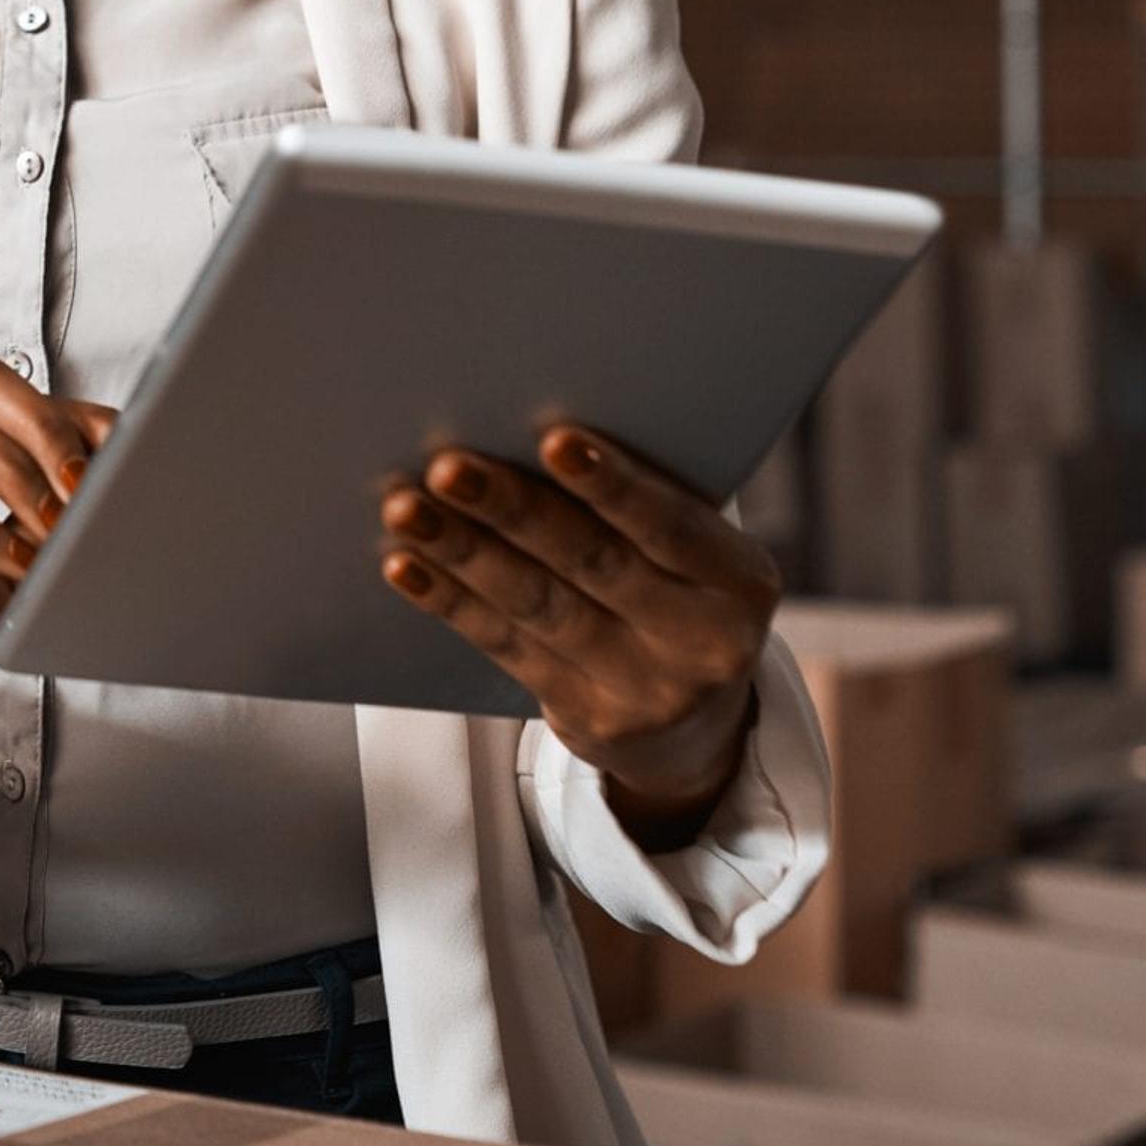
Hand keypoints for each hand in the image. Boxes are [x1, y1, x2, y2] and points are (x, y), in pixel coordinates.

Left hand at [377, 425, 775, 844]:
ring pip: (538, 607)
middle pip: (594, 564)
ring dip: (464, 552)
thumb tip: (530, 417)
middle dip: (515, 510)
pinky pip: (506, 648)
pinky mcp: (587, 722)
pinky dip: (450, 601)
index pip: (673, 527)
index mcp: (740, 581)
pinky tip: (405, 565)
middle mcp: (704, 643)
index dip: (614, 485)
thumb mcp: (695, 552)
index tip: (554, 439)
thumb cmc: (679, 589)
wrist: (696, 728)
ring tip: (406, 507)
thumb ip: (645, 496)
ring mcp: (645, 691)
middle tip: (449, 465)